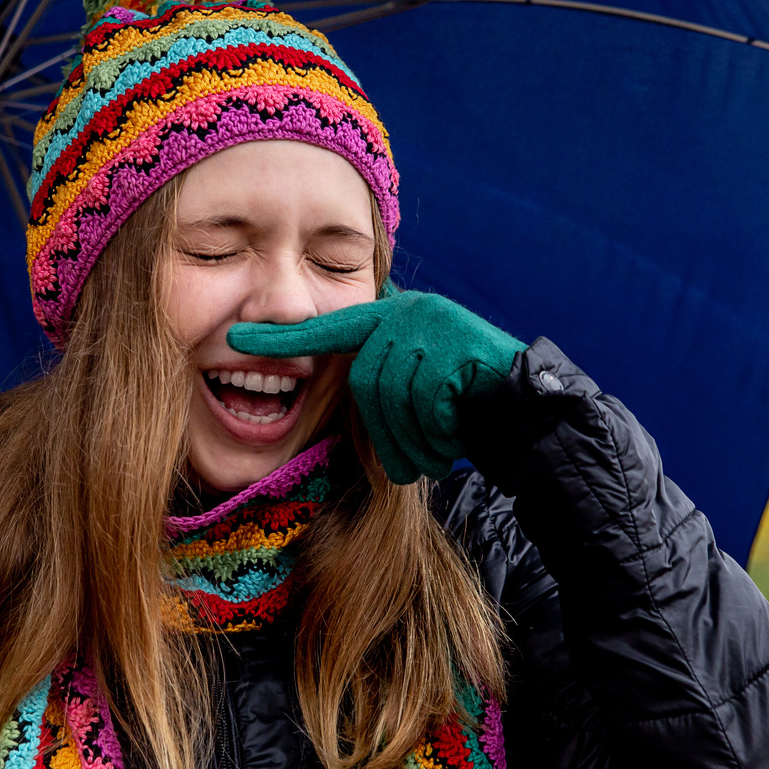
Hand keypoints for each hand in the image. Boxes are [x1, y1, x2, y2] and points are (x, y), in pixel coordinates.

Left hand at [227, 290, 523, 482]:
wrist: (535, 406)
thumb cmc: (470, 405)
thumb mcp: (419, 385)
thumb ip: (382, 379)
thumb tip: (354, 403)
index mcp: (393, 318)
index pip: (328, 331)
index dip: (282, 340)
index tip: (234, 340)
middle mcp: (409, 313)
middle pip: (366, 383)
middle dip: (391, 431)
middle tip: (419, 455)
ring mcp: (434, 325)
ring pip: (394, 398)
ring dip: (417, 437)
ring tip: (443, 445)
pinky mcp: (457, 346)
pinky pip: (425, 404)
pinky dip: (438, 431)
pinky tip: (459, 432)